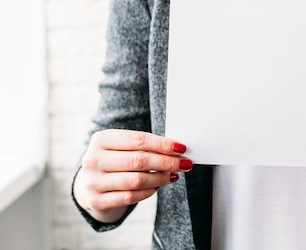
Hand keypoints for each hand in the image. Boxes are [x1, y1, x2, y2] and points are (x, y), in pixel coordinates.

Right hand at [73, 129, 191, 222]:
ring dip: (160, 178)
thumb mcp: (122, 146)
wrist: (88, 183)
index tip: (181, 147)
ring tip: (173, 175)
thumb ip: (145, 145)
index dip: (163, 144)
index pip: (139, 140)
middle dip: (166, 162)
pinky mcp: (97, 200)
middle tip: (184, 163)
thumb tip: (176, 149)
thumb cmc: (114, 160)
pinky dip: (148, 192)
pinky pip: (130, 197)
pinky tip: (157, 187)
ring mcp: (93, 181)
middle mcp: (93, 159)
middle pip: (139, 160)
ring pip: (136, 180)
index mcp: (101, 139)